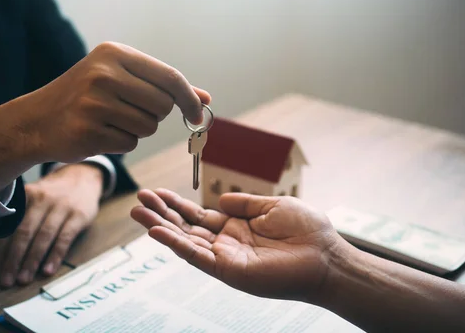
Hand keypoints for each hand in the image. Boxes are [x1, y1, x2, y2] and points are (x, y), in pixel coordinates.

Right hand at [0, 41, 210, 192]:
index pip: (170, 77)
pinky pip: (129, 144)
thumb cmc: (86, 96)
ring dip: (138, 130)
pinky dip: (121, 143)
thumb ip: (163, 86)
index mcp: (114, 54)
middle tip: (131, 111)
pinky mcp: (88, 131)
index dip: (190, 98)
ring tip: (111, 120)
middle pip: (163, 105)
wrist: (37, 120)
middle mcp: (104, 74)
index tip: (198, 114)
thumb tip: (205, 99)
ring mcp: (94, 103)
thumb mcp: (121, 78)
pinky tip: (100, 133)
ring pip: (148, 127)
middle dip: (155, 114)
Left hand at [0, 164, 101, 287]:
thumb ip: (11, 223)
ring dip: (31, 260)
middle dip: (13, 259)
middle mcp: (42, 199)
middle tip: (6, 281)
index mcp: (27, 196)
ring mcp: (62, 206)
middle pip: (24, 232)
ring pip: (43, 236)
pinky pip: (65, 238)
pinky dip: (55, 255)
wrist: (83, 178)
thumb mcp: (31, 201)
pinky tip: (47, 271)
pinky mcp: (79, 215)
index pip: (9, 227)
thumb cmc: (52, 195)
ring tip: (23, 279)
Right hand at [131, 189, 343, 301]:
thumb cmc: (306, 231)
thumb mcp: (271, 206)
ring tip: (138, 211)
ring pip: (185, 241)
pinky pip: (196, 256)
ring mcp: (225, 258)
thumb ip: (243, 202)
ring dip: (160, 227)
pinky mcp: (229, 271)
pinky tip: (157, 232)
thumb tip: (219, 199)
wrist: (326, 256)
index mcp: (235, 226)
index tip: (156, 193)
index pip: (198, 215)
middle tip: (139, 198)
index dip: (176, 204)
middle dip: (161, 213)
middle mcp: (226, 243)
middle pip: (185, 226)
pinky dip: (175, 244)